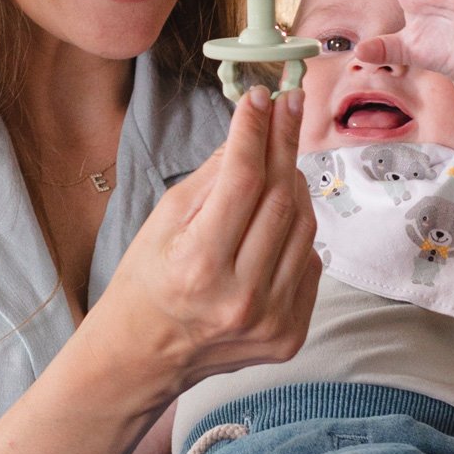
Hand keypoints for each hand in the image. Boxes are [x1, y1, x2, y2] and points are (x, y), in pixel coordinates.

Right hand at [89, 86, 320, 391]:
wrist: (145, 355)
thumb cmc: (146, 282)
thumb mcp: (162, 222)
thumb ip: (212, 177)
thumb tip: (253, 128)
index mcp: (198, 267)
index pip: (243, 181)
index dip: (256, 131)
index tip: (264, 97)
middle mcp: (240, 298)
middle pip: (281, 200)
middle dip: (284, 144)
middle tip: (287, 108)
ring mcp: (271, 320)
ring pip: (304, 227)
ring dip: (294, 184)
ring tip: (278, 161)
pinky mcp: (291, 334)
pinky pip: (308, 262)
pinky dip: (297, 232)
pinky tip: (275, 219)